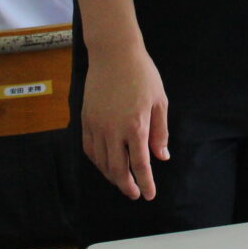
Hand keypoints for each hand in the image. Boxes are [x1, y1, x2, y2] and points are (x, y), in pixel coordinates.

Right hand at [80, 44, 169, 199]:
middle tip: (134, 194)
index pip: (140, 164)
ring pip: (101, 162)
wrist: (114, 53)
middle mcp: (113, 130)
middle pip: (118, 169)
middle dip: (127, 185)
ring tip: (122, 182)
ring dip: (112, 176)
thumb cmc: (141, 74)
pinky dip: (98, 161)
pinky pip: (90, 149)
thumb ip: (160, 132)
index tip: (149, 194)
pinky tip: (105, 164)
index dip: (145, 182)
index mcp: (135, 126)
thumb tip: (162, 156)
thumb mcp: (159, 101)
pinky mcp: (85, 119)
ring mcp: (96, 125)